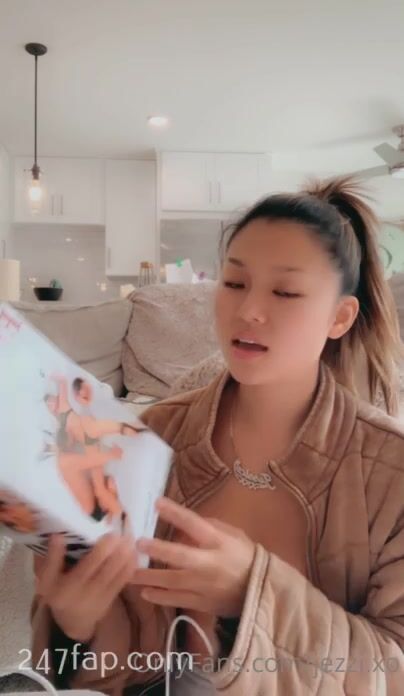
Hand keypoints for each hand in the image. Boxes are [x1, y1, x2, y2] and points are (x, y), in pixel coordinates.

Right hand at [36, 533, 136, 641]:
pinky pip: (125, 579)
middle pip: (110, 568)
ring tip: (130, 536)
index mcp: (70, 586)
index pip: (89, 566)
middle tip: (125, 530)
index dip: (103, 549)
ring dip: (127, 554)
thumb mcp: (47, 580)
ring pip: (120, 573)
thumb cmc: (58, 593)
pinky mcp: (114, 597)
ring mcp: (103, 596)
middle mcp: (89, 592)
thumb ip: (52, 558)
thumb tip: (58, 536)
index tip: (110, 533)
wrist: (72, 621)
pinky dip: (131, 564)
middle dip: (119, 548)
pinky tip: (133, 550)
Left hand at [132, 497, 254, 617]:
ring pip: (173, 582)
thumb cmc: (245, 557)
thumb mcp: (234, 535)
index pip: (194, 524)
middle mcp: (209, 563)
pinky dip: (160, 597)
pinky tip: (144, 593)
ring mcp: (204, 585)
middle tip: (138, 543)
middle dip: (159, 549)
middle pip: (180, 555)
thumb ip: (211, 526)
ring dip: (150, 577)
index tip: (157, 503)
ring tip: (130, 572)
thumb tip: (185, 523)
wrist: (260, 592)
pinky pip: (176, 600)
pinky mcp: (201, 603)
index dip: (175, 513)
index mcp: (219, 542)